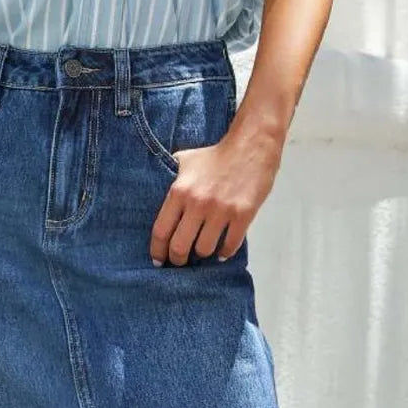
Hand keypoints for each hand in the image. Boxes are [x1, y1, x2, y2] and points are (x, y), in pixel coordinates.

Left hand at [150, 124, 283, 267]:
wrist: (252, 145)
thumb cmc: (216, 156)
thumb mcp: (185, 162)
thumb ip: (170, 180)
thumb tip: (156, 194)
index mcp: (180, 191)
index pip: (161, 231)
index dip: (157, 251)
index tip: (158, 260)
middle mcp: (198, 203)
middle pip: (179, 247)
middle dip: (178, 259)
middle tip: (181, 261)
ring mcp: (221, 210)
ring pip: (204, 249)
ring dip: (203, 253)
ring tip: (204, 249)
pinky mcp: (242, 215)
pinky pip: (230, 246)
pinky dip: (225, 252)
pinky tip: (222, 250)